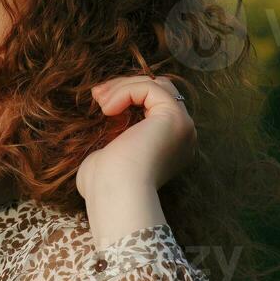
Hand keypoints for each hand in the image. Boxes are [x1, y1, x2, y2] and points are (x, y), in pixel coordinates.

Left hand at [76, 75, 196, 204]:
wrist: (115, 195)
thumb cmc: (106, 184)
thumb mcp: (109, 153)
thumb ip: (116, 134)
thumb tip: (107, 114)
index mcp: (169, 145)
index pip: (154, 104)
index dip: (126, 96)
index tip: (99, 102)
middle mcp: (181, 134)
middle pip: (158, 90)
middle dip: (125, 87)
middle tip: (98, 95)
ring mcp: (181, 125)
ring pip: (155, 85)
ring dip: (123, 87)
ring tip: (100, 103)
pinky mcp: (174, 117)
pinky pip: (149, 87)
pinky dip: (125, 91)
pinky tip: (108, 109)